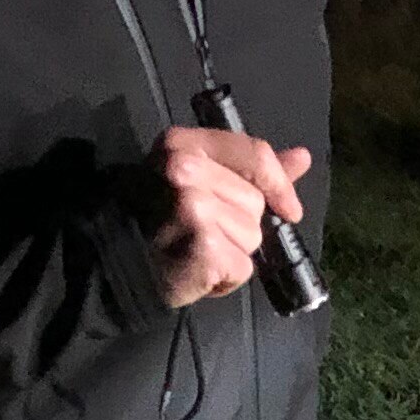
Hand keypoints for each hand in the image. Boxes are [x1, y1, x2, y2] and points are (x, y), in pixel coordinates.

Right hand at [145, 126, 312, 306]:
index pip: (256, 154)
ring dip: (234, 251)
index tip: (290, 210)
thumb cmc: (161, 222)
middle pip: (255, 200)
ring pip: (252, 235)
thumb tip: (302, 156)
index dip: (279, 184)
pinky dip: (226, 277)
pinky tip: (199, 270)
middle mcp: (184, 168)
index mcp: (182, 143)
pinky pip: (243, 267)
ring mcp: (192, 206)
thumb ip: (253, 169)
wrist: (118, 265)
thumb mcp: (203, 180)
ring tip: (199, 249)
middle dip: (241, 222)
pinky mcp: (202, 245)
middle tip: (203, 230)